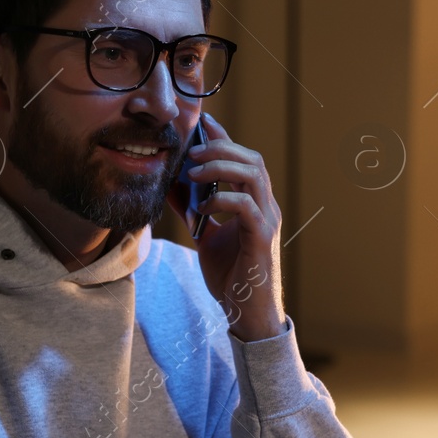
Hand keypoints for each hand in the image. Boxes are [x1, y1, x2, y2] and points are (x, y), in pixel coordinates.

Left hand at [164, 113, 285, 341]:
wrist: (247, 314)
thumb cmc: (231, 277)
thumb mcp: (205, 237)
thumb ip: (193, 211)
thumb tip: (170, 186)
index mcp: (255, 203)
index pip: (243, 159)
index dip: (224, 138)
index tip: (202, 123)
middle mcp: (266, 207)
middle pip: (251, 159)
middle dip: (220, 148)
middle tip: (190, 151)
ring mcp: (267, 221)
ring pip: (253, 175)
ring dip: (220, 167)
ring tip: (193, 172)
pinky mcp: (262, 239)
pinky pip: (246, 206)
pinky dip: (223, 199)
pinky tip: (203, 205)